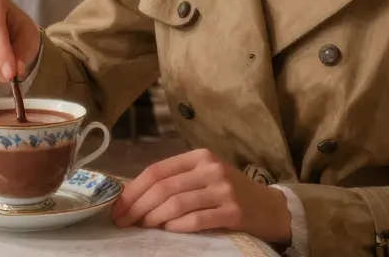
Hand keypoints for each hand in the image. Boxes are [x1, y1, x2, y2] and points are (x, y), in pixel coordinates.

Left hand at [110, 149, 291, 242]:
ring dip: (153, 218)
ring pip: (176, 203)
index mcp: (199, 157)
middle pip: (163, 187)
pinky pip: (197, 219)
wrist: (270, 208)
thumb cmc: (230, 193)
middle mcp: (210, 169)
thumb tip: (135, 197)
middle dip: (137, 206)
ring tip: (142, 227)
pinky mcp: (233, 211)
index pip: (157, 171)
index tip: (118, 207)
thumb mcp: (205, 177)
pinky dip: (177, 226)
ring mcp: (223, 190)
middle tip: (123, 222)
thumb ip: (177, 181)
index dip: (134, 190)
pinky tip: (167, 230)